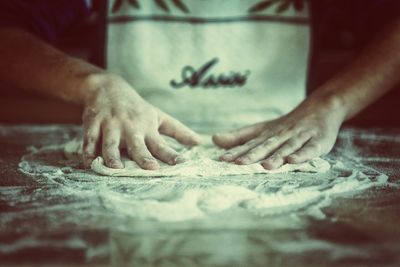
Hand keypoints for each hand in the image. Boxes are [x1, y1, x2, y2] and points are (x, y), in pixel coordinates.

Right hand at [82, 74, 200, 169]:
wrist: (107, 87)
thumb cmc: (137, 108)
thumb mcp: (159, 116)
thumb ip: (178, 131)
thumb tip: (200, 142)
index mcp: (147, 127)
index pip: (161, 144)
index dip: (171, 154)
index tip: (181, 163)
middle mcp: (130, 127)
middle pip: (137, 145)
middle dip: (144, 157)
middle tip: (151, 169)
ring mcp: (111, 125)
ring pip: (111, 143)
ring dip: (113, 156)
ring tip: (115, 169)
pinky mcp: (93, 124)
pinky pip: (89, 139)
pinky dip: (88, 151)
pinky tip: (88, 162)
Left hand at [213, 95, 345, 168]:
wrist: (321, 108)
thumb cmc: (287, 125)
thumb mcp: (262, 129)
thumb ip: (239, 137)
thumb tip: (214, 139)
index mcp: (267, 134)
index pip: (250, 144)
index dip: (237, 151)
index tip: (222, 160)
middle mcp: (281, 135)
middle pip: (266, 145)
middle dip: (253, 155)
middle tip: (239, 164)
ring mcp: (300, 137)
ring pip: (286, 147)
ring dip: (277, 157)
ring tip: (266, 166)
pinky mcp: (318, 142)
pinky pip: (310, 149)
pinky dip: (302, 155)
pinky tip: (294, 160)